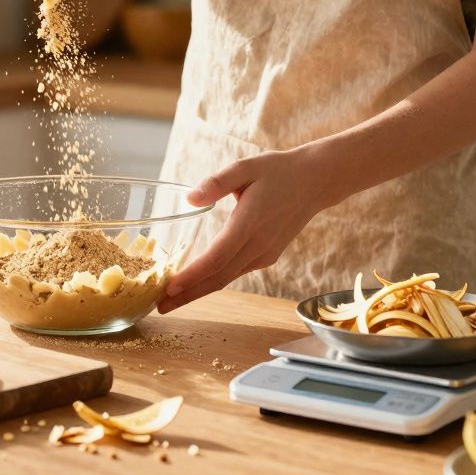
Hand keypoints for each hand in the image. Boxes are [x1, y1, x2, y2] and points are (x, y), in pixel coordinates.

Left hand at [158, 148, 338, 313]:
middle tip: (160, 307)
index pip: (217, 258)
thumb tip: (190, 199)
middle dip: (188, 295)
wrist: (315, 182)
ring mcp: (264, 254)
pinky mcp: (266, 256)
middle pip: (218, 278)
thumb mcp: (245, 167)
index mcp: (249, 223)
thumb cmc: (277, 171)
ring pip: (226, 279)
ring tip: (171, 301)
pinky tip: (196, 284)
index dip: (192, 276)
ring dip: (198, 292)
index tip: (169, 288)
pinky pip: (235, 272)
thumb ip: (217, 182)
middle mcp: (258, 245)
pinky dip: (214, 281)